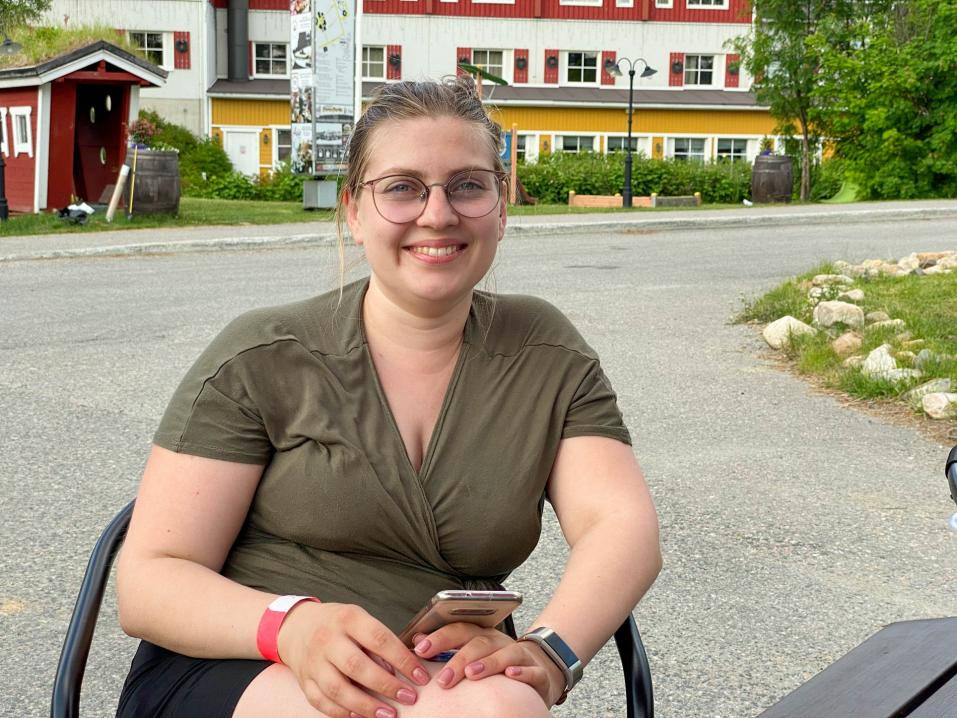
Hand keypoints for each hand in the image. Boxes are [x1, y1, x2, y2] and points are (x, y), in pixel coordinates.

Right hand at [277, 602, 431, 717]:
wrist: (296, 627)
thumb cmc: (337, 623)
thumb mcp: (359, 619)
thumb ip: (378, 641)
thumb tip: (399, 669)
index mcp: (348, 619)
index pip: (379, 639)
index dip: (402, 659)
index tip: (420, 676)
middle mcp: (327, 639)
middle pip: (356, 665)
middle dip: (386, 685)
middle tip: (409, 697)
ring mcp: (313, 661)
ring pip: (337, 688)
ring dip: (365, 705)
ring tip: (388, 714)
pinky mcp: (304, 680)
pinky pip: (321, 701)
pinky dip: (342, 712)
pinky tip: (360, 716)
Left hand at [411, 623, 566, 706]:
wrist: (539, 670)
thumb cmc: (496, 663)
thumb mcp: (471, 653)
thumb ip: (446, 646)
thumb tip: (416, 638)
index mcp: (481, 635)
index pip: (459, 629)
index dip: (439, 637)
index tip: (419, 648)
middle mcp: (500, 642)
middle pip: (479, 642)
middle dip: (459, 658)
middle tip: (442, 679)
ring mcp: (520, 655)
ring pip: (505, 653)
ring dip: (487, 663)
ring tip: (471, 674)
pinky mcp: (538, 673)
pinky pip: (531, 670)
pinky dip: (521, 672)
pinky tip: (510, 675)